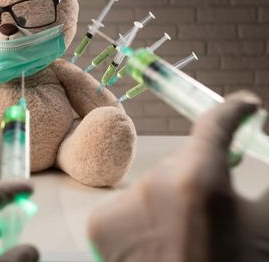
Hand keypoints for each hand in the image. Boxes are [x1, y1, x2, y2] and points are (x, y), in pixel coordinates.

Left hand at [88, 91, 268, 261]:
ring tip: (186, 237)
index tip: (243, 106)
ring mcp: (122, 206)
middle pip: (183, 162)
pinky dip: (143, 219)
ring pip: (155, 187)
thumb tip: (255, 149)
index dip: (233, 111)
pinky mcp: (99, 226)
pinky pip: (129, 208)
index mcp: (199, 182)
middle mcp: (152, 186)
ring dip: (172, 201)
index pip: (215, 124)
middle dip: (202, 175)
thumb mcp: (264, 227)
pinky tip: (158, 246)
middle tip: (215, 206)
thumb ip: (264, 186)